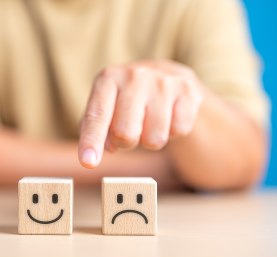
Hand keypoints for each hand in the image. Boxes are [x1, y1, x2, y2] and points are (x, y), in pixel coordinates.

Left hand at [78, 60, 203, 167]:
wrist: (167, 77)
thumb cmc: (127, 100)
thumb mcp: (106, 107)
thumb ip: (96, 131)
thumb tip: (99, 153)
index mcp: (108, 78)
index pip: (97, 116)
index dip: (92, 141)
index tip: (88, 162)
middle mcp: (135, 75)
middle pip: (125, 134)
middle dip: (126, 143)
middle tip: (130, 132)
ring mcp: (163, 81)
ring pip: (154, 139)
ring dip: (150, 140)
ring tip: (150, 121)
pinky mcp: (188, 90)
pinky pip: (178, 131)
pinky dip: (172, 132)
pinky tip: (169, 116)